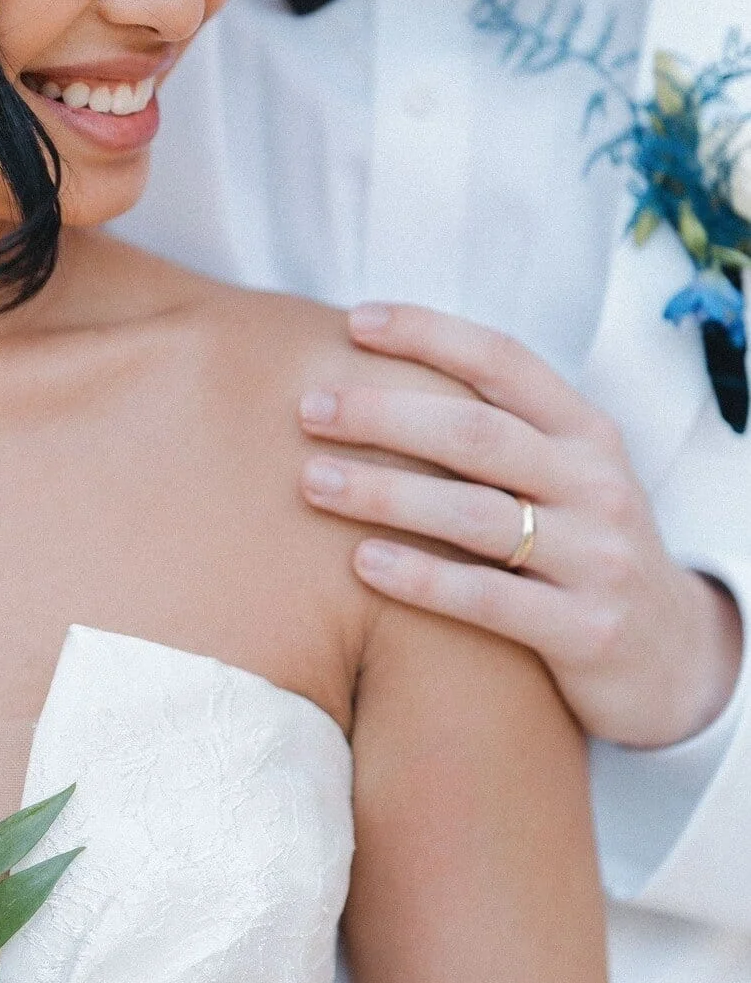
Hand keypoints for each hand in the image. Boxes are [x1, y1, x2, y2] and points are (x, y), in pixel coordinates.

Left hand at [298, 303, 742, 748]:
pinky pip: (488, 598)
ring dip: (385, 493)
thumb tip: (372, 378)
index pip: (503, 361)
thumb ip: (496, 434)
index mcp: (587, 433)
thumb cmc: (582, 550)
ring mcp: (596, 559)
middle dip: (384, 415)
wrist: (674, 658)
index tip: (353, 323)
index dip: (428, 334)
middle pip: (476, 433)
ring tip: (313, 482)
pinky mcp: (586, 631)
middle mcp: (596, 485)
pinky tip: (362, 562)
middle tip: (309, 410)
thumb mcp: (564, 479)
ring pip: (476, 514)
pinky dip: (421, 577)